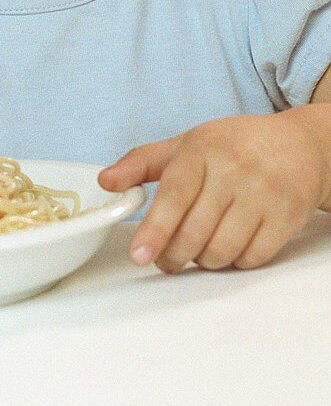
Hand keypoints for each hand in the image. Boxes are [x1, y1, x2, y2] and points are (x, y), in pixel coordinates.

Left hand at [98, 113, 329, 272]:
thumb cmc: (235, 146)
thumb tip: (105, 181)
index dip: (155, 228)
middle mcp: (234, 169)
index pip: (175, 194)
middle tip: (164, 259)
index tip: (140, 254)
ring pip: (221, 250)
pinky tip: (229, 246)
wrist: (301, 145)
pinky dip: (235, 261)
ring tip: (198, 249)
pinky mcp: (287, 216)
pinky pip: (252, 257)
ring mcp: (264, 194)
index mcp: (203, 148)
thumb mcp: (186, 144)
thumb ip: (142, 162)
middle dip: (173, 255)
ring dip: (203, 260)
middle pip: (195, 231)